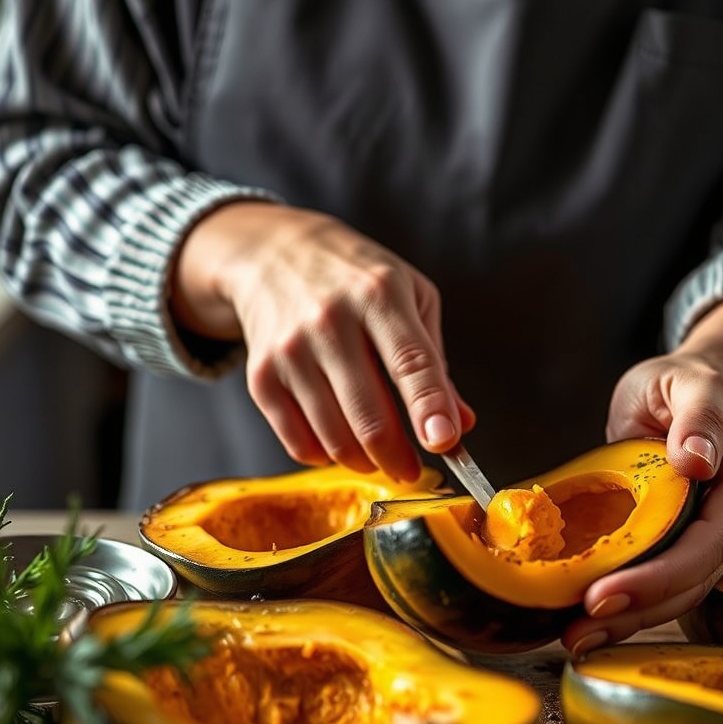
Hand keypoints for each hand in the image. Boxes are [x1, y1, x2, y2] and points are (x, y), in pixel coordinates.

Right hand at [170, 202, 473, 479]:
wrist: (273, 253)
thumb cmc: (357, 279)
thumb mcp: (412, 299)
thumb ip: (435, 364)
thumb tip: (460, 424)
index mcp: (379, 295)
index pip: (411, 362)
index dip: (429, 408)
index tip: (445, 442)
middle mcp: (331, 321)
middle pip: (369, 416)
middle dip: (400, 458)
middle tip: (414, 470)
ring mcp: (290, 350)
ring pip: (334, 439)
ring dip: (366, 462)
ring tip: (379, 456)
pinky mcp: (261, 376)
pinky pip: (298, 442)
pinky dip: (326, 456)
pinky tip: (340, 443)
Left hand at [561, 296, 722, 655]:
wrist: (703, 396)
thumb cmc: (691, 385)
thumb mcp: (692, 381)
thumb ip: (698, 415)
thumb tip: (696, 460)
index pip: (707, 543)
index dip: (656, 576)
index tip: (601, 595)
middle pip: (692, 581)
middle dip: (635, 611)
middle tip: (576, 632)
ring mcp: (721, 541)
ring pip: (679, 595)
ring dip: (627, 622)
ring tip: (574, 640)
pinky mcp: (692, 549)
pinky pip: (665, 586)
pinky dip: (629, 607)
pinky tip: (587, 624)